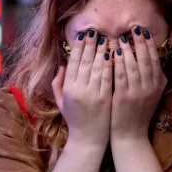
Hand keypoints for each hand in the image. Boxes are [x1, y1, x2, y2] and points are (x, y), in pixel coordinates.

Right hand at [52, 28, 112, 148]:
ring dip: (101, 51)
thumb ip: (58, 83)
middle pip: (85, 61)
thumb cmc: (75, 120)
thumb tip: (62, 65)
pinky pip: (108, 77)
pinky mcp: (105, 98)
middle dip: (90, 45)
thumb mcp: (61, 101)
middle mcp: (79, 89)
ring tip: (105, 38)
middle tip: (94, 31)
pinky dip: (110, 65)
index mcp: (68, 88)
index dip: (78, 48)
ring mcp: (93, 94)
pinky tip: (113, 54)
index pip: (73, 63)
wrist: (88, 139)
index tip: (82, 35)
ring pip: (97, 67)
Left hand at [111, 27, 166, 142]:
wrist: (130, 135)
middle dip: (140, 42)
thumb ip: (156, 79)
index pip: (155, 59)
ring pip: (133, 66)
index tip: (142, 31)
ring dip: (128, 49)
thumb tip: (156, 60)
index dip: (149, 44)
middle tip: (133, 27)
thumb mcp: (153, 95)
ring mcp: (137, 92)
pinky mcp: (124, 97)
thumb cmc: (139, 113)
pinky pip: (121, 76)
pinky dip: (119, 63)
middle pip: (146, 59)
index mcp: (157, 85)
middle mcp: (150, 87)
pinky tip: (114, 52)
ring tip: (122, 36)